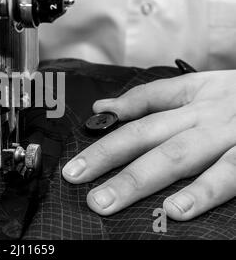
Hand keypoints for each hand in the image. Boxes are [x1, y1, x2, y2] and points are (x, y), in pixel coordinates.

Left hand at [63, 71, 235, 220]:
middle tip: (76, 180)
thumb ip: (154, 96)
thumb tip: (105, 107)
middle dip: (107, 158)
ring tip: (106, 201)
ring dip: (138, 179)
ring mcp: (231, 135)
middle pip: (147, 134)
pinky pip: (228, 175)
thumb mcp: (204, 85)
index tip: (76, 159)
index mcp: (195, 95)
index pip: (141, 107)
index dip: (106, 130)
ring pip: (177, 156)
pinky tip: (175, 210)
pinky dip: (201, 193)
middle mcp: (207, 113)